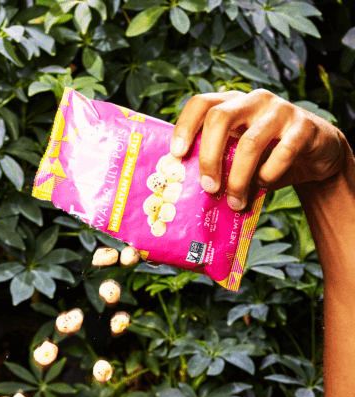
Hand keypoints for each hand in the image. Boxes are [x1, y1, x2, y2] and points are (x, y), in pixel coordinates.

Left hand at [170, 89, 346, 210]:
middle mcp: (254, 100)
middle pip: (219, 118)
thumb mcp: (238, 158)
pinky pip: (282, 153)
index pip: (201, 104)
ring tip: (236, 202)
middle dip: (209, 158)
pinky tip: (264, 184)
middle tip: (209, 188)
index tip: (177, 155)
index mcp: (233, 104)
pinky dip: (269, 175)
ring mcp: (280, 110)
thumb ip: (219, 163)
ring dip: (238, 179)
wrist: (315, 156)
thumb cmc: (267, 159)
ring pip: (249, 143)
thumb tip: (186, 192)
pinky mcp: (304, 126)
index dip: (184, 127)